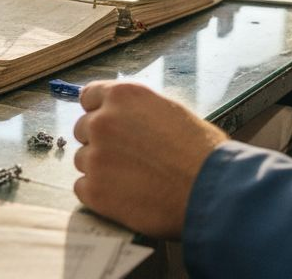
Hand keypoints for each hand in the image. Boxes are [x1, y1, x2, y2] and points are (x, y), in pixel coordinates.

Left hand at [72, 81, 227, 238]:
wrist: (208, 188)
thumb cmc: (201, 151)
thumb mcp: (170, 112)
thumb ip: (139, 112)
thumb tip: (127, 121)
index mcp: (123, 96)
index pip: (89, 97)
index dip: (99, 111)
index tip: (107, 123)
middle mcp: (103, 121)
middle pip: (83, 129)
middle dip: (100, 141)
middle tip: (126, 156)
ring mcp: (95, 156)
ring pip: (83, 159)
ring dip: (100, 168)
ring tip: (131, 178)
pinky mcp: (94, 190)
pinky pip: (82, 188)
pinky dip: (99, 192)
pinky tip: (124, 195)